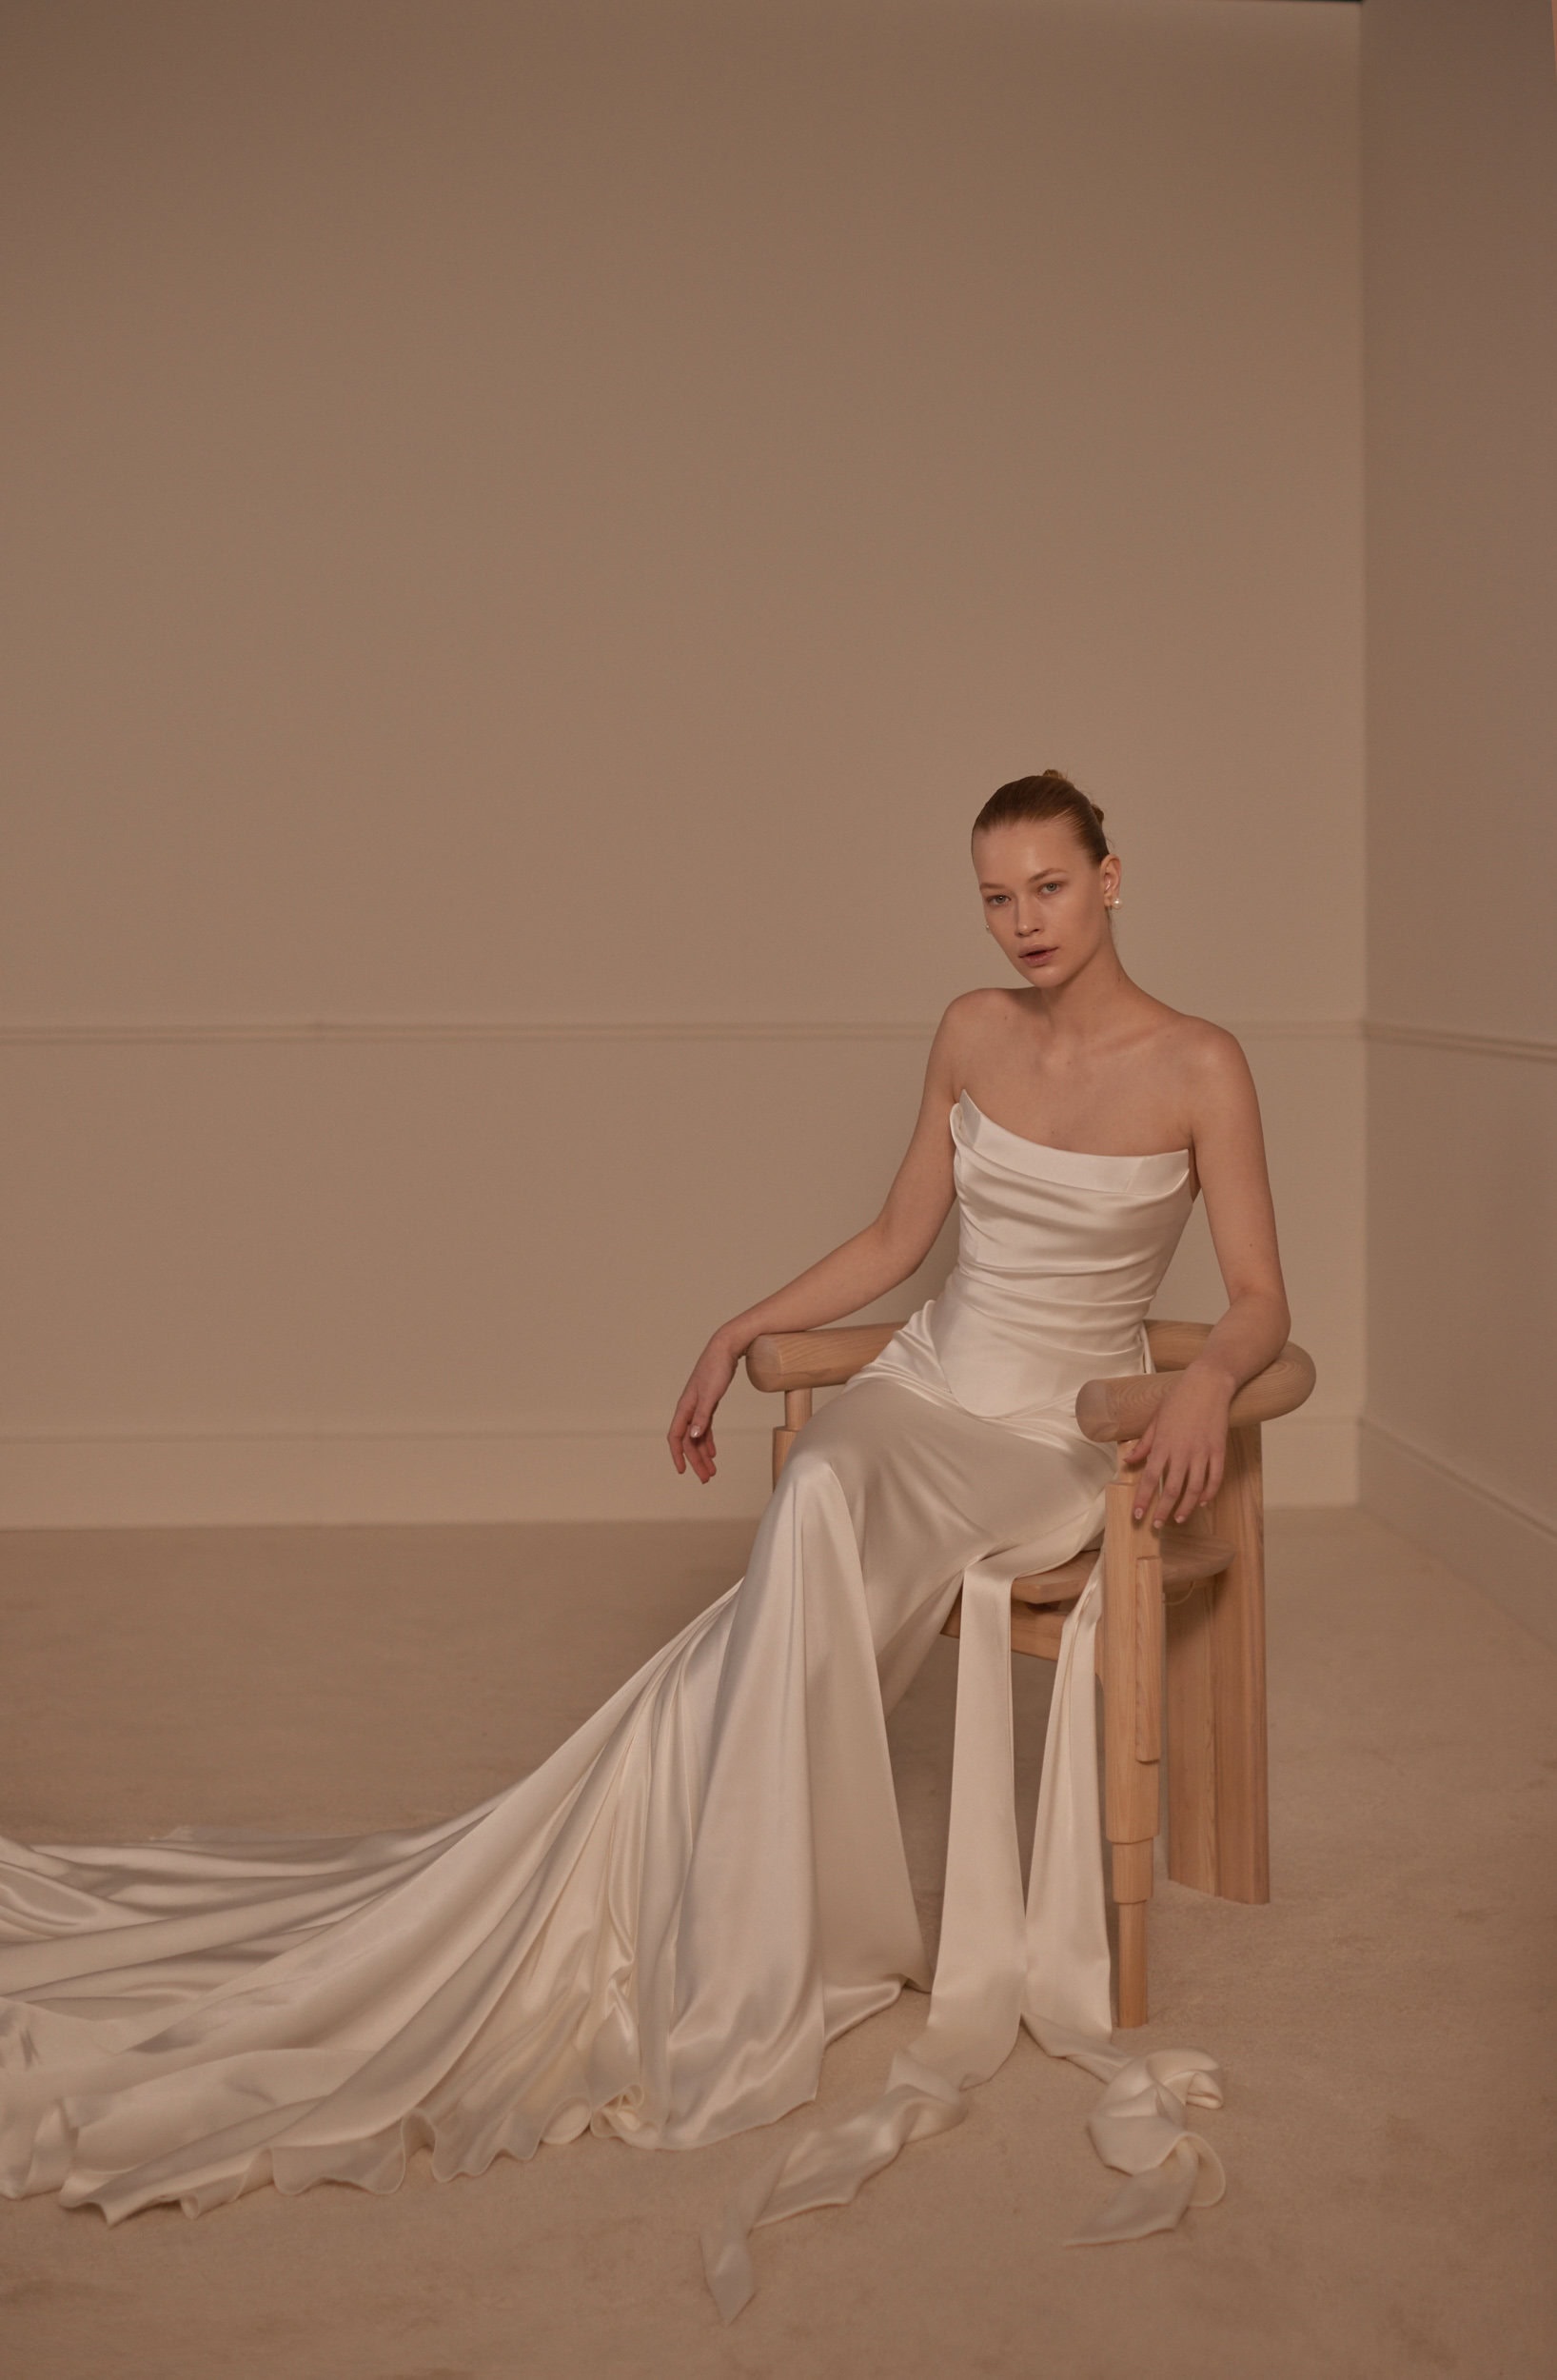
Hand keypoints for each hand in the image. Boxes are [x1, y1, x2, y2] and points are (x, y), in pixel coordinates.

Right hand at [667, 1334, 738, 1483]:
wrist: (726, 1349)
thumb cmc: (717, 1368)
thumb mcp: (710, 1394)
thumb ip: (702, 1416)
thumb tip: (692, 1437)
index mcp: (686, 1407)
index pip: (676, 1437)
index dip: (678, 1455)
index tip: (682, 1472)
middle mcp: (689, 1408)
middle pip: (688, 1441)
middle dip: (696, 1461)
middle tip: (706, 1478)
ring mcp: (699, 1406)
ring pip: (697, 1436)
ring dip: (703, 1454)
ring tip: (712, 1470)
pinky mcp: (709, 1403)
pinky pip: (705, 1428)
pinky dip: (708, 1441)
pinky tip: (713, 1451)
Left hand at [1119, 1362, 1232, 1529]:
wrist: (1207, 1384)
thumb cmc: (1178, 1399)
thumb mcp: (1155, 1419)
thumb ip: (1143, 1443)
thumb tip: (1129, 1461)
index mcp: (1163, 1444)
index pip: (1150, 1479)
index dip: (1143, 1499)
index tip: (1137, 1515)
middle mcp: (1182, 1452)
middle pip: (1172, 1489)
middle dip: (1162, 1510)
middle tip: (1157, 1525)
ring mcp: (1202, 1452)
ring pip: (1195, 1489)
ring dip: (1185, 1507)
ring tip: (1178, 1518)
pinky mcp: (1218, 1450)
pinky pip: (1215, 1479)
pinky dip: (1209, 1494)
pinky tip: (1202, 1503)